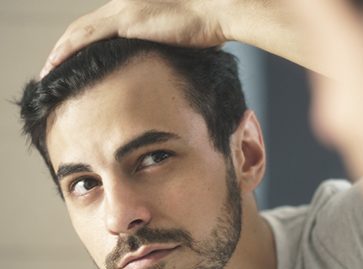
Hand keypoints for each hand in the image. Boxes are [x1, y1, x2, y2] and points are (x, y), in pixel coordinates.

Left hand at [40, 0, 343, 77]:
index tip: (76, 65)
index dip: (85, 47)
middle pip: (85, 30)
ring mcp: (123, 12)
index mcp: (136, 12)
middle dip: (66, 50)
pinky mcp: (126, 21)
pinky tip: (56, 65)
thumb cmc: (209, 26)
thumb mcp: (184, 40)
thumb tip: (170, 69)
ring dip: (60, 52)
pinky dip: (68, 51)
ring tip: (48, 71)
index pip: (101, 30)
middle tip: (54, 70)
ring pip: (80, 33)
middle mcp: (124, 7)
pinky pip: (87, 38)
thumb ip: (169, 50)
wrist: (219, 9)